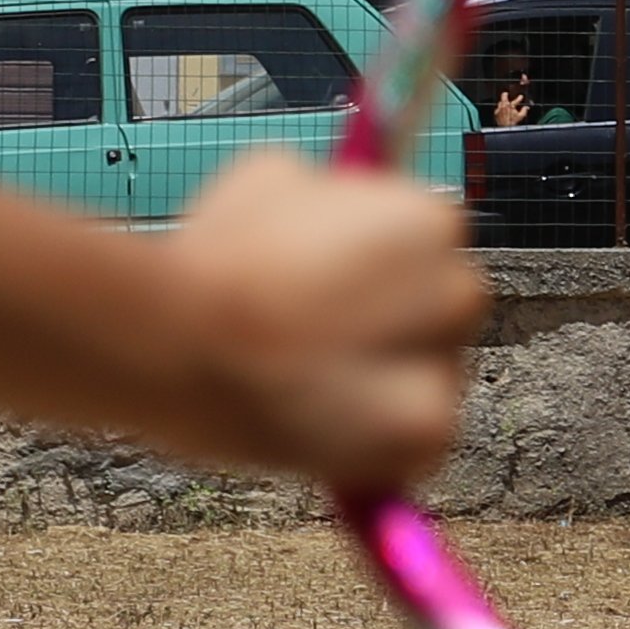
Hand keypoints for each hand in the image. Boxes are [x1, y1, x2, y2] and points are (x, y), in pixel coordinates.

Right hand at [153, 152, 482, 491]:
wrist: (173, 342)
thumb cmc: (214, 262)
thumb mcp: (273, 180)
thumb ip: (330, 198)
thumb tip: (339, 211)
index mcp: (429, 222)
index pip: (430, 246)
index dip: (379, 271)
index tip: (339, 288)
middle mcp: (456, 291)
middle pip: (440, 314)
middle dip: (394, 330)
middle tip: (320, 341)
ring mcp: (446, 367)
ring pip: (429, 382)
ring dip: (385, 390)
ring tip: (307, 387)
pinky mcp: (424, 437)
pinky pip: (413, 444)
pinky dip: (374, 447)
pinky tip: (318, 428)